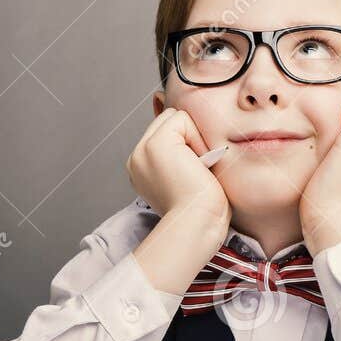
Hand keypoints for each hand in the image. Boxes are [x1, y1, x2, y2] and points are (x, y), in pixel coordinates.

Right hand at [126, 109, 229, 241]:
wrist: (197, 223)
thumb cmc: (202, 211)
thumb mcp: (188, 180)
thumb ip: (183, 159)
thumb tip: (197, 145)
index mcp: (143, 169)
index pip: (166, 133)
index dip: (187, 143)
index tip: (195, 172)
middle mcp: (137, 158)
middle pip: (168, 121)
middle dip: (189, 136)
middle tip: (198, 168)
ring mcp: (142, 150)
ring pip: (175, 117)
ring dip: (193, 137)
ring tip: (197, 166)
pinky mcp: (156, 143)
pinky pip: (182, 118)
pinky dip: (196, 136)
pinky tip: (198, 162)